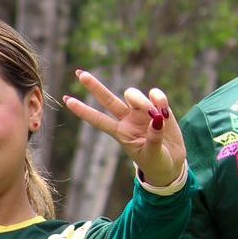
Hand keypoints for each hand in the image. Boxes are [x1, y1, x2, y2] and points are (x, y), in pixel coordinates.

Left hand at [63, 70, 186, 187]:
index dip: (83, 111)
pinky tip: (165, 110)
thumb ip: (153, 138)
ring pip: (132, 95)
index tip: (66, 100)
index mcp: (120, 133)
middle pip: (108, 100)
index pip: (98, 120)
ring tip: (154, 113)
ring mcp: (142, 112)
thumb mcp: (153, 155)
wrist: (171, 164)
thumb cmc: (157, 162)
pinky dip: (159, 99)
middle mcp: (128, 119)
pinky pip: (155, 95)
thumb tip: (158, 118)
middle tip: (79, 74)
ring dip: (141, 100)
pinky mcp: (159, 107)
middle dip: (94, 87)